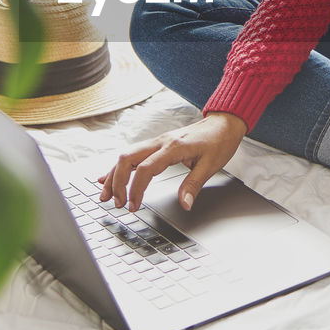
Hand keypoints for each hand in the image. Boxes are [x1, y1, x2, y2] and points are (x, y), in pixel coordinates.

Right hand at [98, 111, 247, 212]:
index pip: (146, 169)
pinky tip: (108, 177)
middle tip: (117, 203)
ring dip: (114, 175)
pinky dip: (119, 167)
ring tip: (106, 195)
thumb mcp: (211, 165)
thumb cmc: (218, 141)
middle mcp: (160, 142)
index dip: (136, 189)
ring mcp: (156, 142)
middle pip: (127, 159)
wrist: (223, 123)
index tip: (133, 205)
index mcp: (173, 147)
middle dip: (117, 183)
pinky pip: (132, 155)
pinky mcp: (156, 144)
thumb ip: (194, 185)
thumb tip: (184, 204)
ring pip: (126, 156)